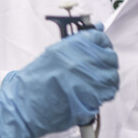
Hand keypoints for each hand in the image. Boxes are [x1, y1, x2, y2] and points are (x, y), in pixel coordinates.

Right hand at [0, 30, 118, 137]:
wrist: (24, 105)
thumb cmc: (34, 82)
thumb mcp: (53, 54)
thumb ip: (77, 45)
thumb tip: (97, 31)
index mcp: (72, 47)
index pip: (100, 39)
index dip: (103, 45)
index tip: (101, 49)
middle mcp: (82, 61)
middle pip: (110, 58)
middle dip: (107, 64)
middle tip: (98, 70)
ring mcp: (88, 80)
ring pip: (112, 78)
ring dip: (106, 81)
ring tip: (94, 86)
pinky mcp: (92, 99)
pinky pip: (107, 95)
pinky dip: (102, 95)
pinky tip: (91, 96)